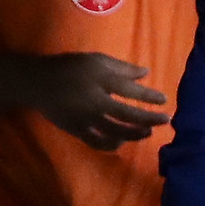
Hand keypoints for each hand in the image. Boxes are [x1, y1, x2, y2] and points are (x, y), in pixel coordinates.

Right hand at [31, 52, 169, 150]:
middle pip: (126, 114)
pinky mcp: (77, 131)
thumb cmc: (70, 67)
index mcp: (99, 80)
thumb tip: (146, 73)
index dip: (149, 96)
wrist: (38, 83)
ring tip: (148, 132)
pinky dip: (112, 145)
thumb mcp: (96, 60)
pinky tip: (122, 142)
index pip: (129, 90)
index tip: (164, 100)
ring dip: (134, 134)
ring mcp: (85, 119)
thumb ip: (121, 68)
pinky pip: (97, 142)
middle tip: (166, 120)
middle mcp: (94, 102)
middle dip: (148, 118)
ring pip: (114, 131)